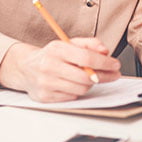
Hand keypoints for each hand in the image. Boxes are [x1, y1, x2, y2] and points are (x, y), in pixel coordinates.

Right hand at [0, 37, 120, 101]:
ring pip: (80, 89)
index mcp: (56, 50)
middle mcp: (49, 66)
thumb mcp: (69, 43)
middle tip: (113, 74)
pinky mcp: (45, 97)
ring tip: (91, 78)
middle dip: (104, 76)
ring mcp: (46, 83)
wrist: (26, 68)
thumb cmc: (53, 55)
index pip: (86, 57)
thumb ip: (90, 44)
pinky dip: (78, 91)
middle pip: (85, 76)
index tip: (116, 65)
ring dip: (91, 84)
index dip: (105, 62)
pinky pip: (72, 97)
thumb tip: (105, 51)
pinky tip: (76, 84)